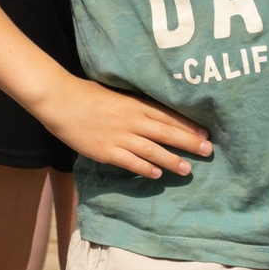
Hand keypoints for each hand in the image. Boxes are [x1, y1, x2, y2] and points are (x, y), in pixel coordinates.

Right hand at [39, 77, 209, 178]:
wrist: (60, 100)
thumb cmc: (86, 94)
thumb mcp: (116, 94)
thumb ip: (134, 105)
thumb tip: (151, 115)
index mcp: (134, 104)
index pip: (167, 116)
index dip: (188, 125)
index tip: (205, 133)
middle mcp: (131, 120)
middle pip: (166, 132)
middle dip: (189, 142)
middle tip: (208, 151)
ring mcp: (119, 136)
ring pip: (152, 150)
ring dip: (172, 160)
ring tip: (187, 169)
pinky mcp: (106, 150)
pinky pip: (130, 162)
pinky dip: (145, 169)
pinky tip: (157, 175)